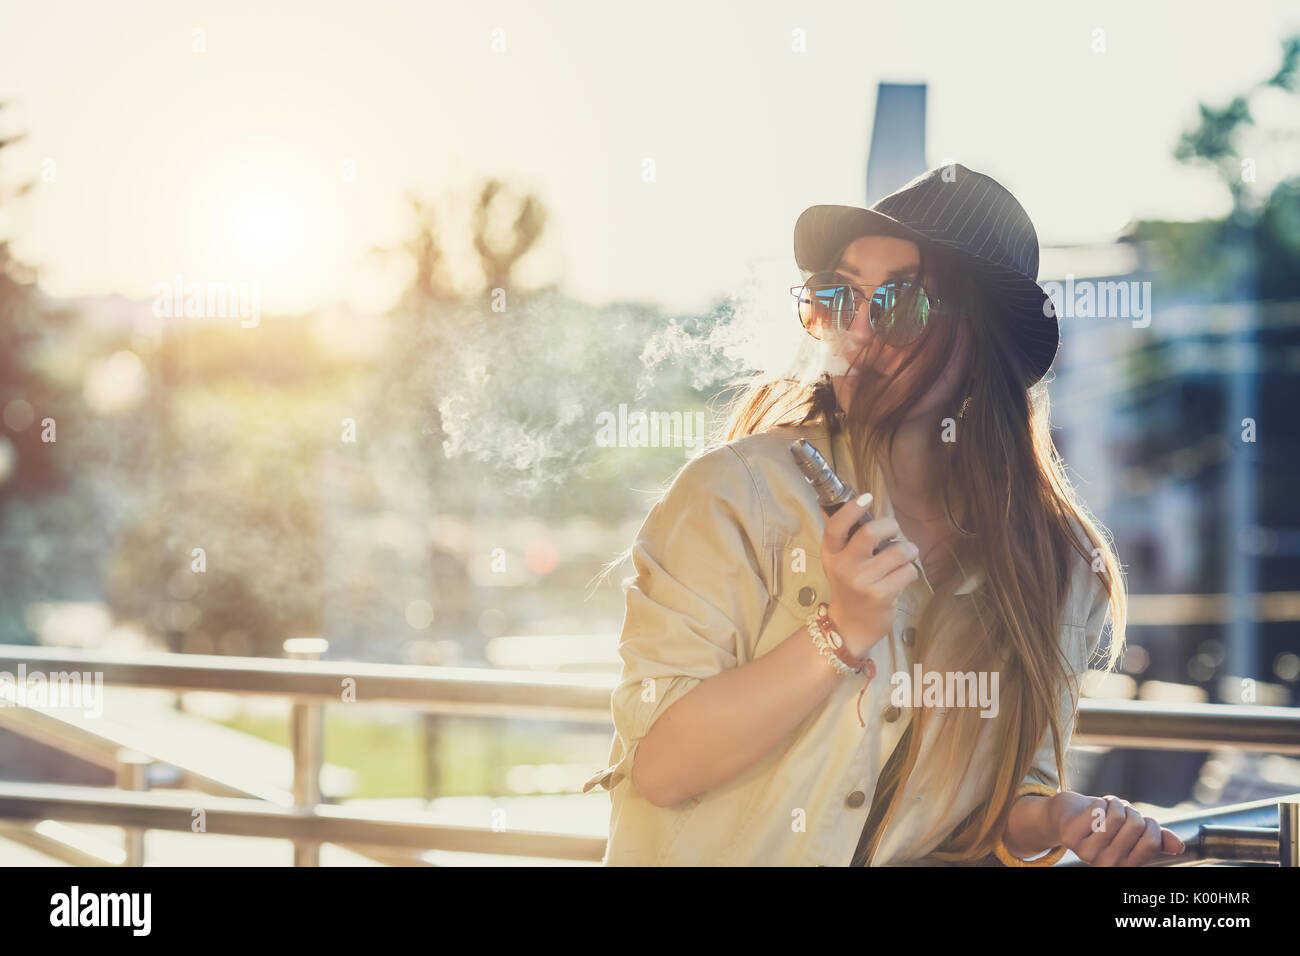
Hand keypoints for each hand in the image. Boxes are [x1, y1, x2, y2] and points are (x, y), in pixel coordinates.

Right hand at [820, 492, 917, 657]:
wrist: (850, 626)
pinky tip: (901, 578)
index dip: (851, 509)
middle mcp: (844, 567)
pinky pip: (908, 571)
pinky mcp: (882, 595)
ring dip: (908, 550)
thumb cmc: (849, 587)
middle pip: (871, 532)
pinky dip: (910, 571)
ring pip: (899, 551)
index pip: (836, 527)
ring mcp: (863, 582)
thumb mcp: (837, 561)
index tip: (867, 498)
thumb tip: (852, 500)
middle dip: (891, 526)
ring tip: (904, 557)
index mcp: (831, 554)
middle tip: (894, 532)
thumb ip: (844, 536)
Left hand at [1047, 791, 1185, 865]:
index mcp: (1126, 866)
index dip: (1150, 823)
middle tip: (1117, 812)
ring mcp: (1087, 853)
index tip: (1140, 821)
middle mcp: (1107, 864)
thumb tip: (1179, 846)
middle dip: (1130, 811)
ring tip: (1105, 808)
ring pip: (1116, 816)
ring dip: (1114, 804)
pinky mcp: (1071, 836)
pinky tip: (1089, 808)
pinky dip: (1097, 802)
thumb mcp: (1132, 830)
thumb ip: (1156, 838)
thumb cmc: (1103, 822)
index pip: (1152, 842)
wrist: (1067, 815)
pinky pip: (1096, 809)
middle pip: (1136, 826)